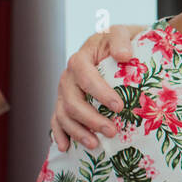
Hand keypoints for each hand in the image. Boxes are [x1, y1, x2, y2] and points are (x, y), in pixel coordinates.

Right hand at [50, 24, 142, 150]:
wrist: (119, 47)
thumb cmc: (122, 42)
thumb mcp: (123, 33)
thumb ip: (121, 40)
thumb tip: (123, 56)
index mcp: (82, 58)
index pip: (85, 76)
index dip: (100, 93)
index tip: (119, 106)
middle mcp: (69, 76)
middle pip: (72, 100)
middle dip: (91, 118)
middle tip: (112, 130)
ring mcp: (65, 91)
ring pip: (63, 114)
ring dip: (77, 131)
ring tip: (95, 144)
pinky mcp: (66, 103)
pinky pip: (57, 120)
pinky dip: (60, 134)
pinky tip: (66, 147)